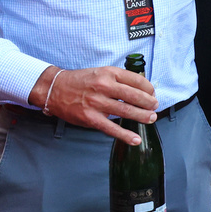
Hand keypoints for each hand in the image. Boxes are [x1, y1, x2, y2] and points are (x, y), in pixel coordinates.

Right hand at [27, 65, 158, 143]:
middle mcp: (104, 86)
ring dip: (142, 116)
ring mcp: (97, 103)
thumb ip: (119, 80)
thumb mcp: (101, 72)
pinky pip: (111, 128)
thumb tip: (140, 89)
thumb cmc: (80, 81)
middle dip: (149, 103)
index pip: (136, 80)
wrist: (55, 88)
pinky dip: (125, 135)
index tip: (152, 94)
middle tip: (155, 107)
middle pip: (134, 96)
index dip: (149, 88)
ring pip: (126, 111)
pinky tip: (135, 139)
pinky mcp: (90, 118)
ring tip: (151, 118)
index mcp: (109, 73)